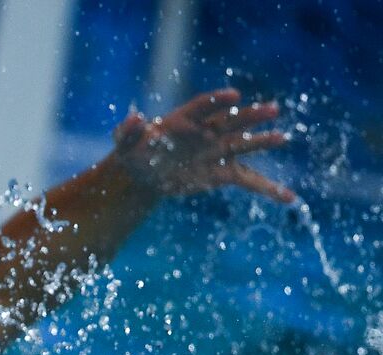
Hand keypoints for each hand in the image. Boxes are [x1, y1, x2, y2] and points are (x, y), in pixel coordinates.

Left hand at [111, 88, 295, 203]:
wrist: (144, 173)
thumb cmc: (134, 151)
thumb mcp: (123, 142)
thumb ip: (127, 131)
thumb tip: (135, 119)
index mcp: (185, 119)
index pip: (204, 106)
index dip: (218, 100)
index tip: (234, 96)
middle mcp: (207, 132)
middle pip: (232, 120)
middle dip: (251, 116)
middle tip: (273, 109)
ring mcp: (217, 151)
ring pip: (244, 146)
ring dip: (263, 142)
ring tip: (283, 138)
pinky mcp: (221, 173)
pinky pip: (248, 179)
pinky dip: (268, 189)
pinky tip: (289, 198)